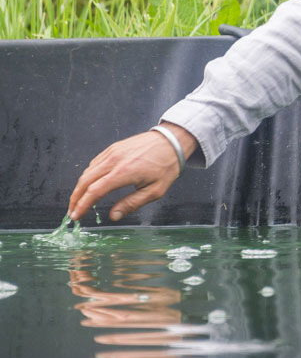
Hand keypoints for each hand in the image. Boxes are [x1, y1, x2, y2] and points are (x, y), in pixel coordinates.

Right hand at [68, 124, 195, 221]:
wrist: (171, 141)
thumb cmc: (166, 166)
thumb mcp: (155, 191)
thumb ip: (132, 203)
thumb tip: (114, 216)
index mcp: (123, 172)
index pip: (95, 191)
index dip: (82, 205)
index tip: (75, 216)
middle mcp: (113, 161)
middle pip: (85, 181)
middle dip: (75, 198)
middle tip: (72, 212)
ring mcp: (111, 152)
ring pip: (87, 171)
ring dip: (80, 187)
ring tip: (78, 201)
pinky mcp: (112, 148)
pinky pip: (94, 163)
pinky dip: (88, 176)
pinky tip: (89, 185)